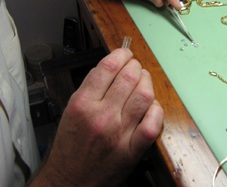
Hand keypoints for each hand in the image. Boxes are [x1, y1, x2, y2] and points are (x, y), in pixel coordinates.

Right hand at [33, 49, 163, 186]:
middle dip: (135, 65)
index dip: (121, 54)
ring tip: (143, 82)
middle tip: (135, 66)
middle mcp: (101, 116)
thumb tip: (111, 66)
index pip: (108, 66)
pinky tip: (150, 107)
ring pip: (144, 95)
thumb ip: (90, 86)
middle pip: (129, 77)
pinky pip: (153, 124)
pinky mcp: (132, 150)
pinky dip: (156, 110)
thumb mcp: (71, 109)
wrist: (70, 181)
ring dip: (147, 83)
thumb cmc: (70, 146)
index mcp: (83, 103)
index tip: (125, 53)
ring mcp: (119, 133)